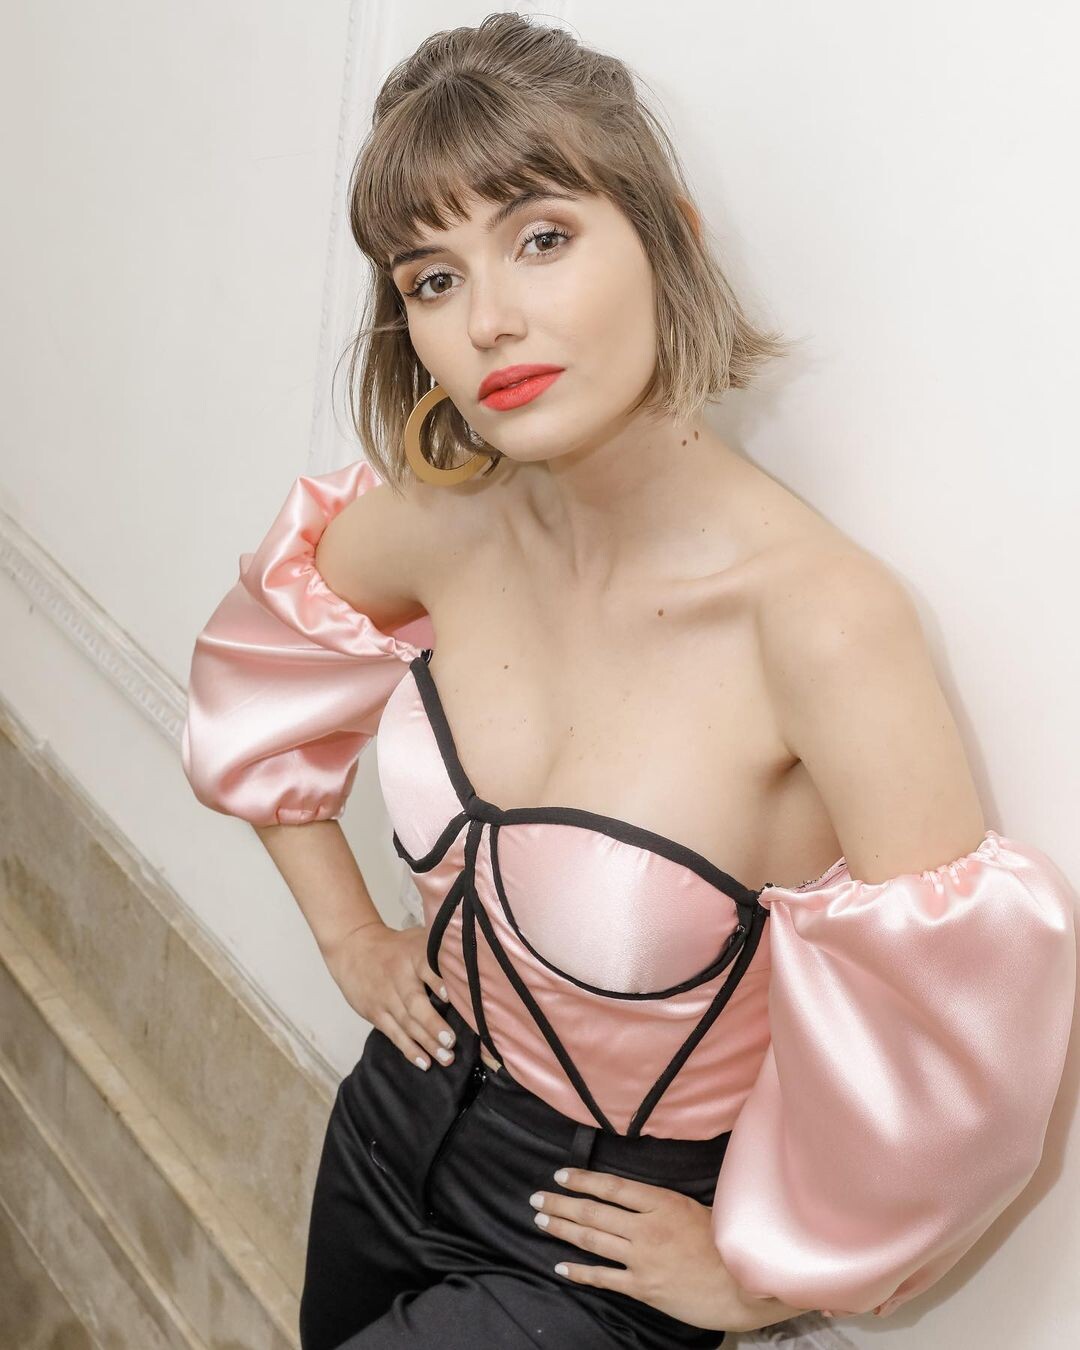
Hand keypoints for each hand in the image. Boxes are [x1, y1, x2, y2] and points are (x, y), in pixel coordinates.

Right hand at [323, 921, 456, 1072]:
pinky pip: (394, 1033)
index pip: (426, 967)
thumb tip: (476, 960)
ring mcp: (385, 997)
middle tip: (451, 1041)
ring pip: (406, 1023)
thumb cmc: (396, 946)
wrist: (353, 949)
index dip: (438, 982)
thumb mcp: (417, 938)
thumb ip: (441, 949)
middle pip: (415, 1003)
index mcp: (413, 955)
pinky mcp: (375, 1013)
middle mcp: (399, 978)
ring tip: (446, 1058)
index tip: (451, 996)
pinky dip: (409, 1049)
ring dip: (426, 1042)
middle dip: (433, 1024)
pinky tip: (424, 1062)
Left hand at [528, 1167, 801, 1332]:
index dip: (583, 1180)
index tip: (560, 1175)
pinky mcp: (644, 1288)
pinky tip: (560, 1266)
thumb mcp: (695, 1207)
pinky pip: (604, 1277)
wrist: (744, 1284)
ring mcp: (643, 1259)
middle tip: (536, 1198)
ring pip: (593, 1240)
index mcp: (662, 1202)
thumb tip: (635, 1198)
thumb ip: (663, 1203)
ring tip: (541, 1221)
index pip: (612, 1187)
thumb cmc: (727, 1240)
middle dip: (561, 1204)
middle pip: (594, 1212)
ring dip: (563, 1230)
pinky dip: (579, 1271)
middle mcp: (647, 1228)